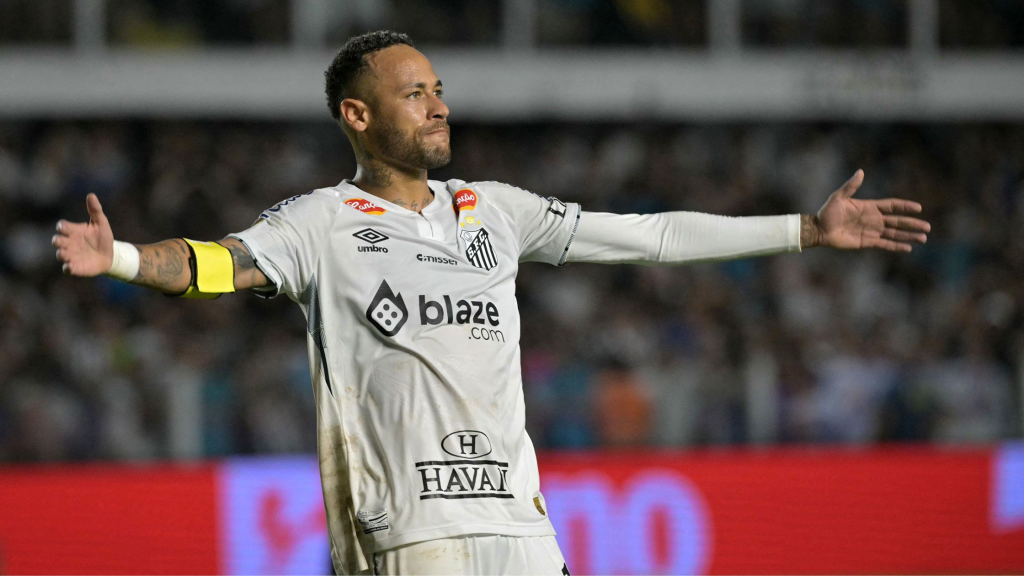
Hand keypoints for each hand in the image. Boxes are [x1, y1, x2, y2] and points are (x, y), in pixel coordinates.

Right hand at [53, 193, 114, 275]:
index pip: (62, 227)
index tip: (63, 227)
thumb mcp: (101, 223)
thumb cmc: (103, 237)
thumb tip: (91, 195)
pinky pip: (68, 268)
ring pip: (61, 254)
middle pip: (57, 241)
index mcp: (73, 231)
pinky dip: (67, 268)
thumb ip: (95, 210)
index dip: (61, 227)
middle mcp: (69, 243)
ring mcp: (71, 255)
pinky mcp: (75, 267)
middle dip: (57, 241)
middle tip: (60, 241)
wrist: (110, 255)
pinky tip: (70, 266)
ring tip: (64, 253)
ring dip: (61, 254)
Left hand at [807, 169, 930, 251]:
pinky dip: (896, 246)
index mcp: (869, 207)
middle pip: (897, 221)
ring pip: (894, 234)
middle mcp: (873, 219)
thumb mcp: (838, 197)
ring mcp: (871, 231)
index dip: (904, 206)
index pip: (891, 206)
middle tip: (927, 227)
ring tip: (923, 238)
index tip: (918, 208)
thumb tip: (860, 172)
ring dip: (908, 236)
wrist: (819, 230)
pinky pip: (884, 244)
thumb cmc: (827, 212)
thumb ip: (850, 186)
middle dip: (912, 224)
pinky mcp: (867, 242)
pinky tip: (908, 248)